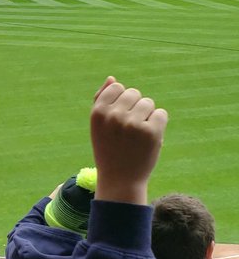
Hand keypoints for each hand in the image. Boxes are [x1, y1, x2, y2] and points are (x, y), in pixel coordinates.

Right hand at [91, 76, 167, 205]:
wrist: (120, 180)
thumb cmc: (109, 150)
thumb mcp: (98, 126)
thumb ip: (102, 100)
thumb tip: (112, 78)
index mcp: (98, 112)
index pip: (117, 87)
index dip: (120, 103)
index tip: (117, 120)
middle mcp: (114, 116)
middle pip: (134, 93)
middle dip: (135, 108)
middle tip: (128, 131)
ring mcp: (133, 124)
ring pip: (148, 103)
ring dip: (147, 116)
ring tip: (138, 135)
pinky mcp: (151, 132)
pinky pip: (161, 114)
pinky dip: (158, 125)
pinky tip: (149, 138)